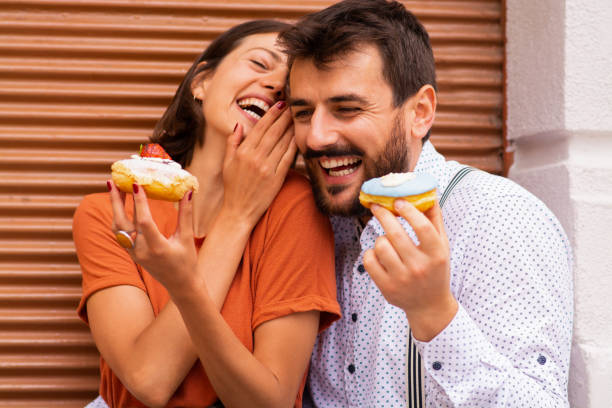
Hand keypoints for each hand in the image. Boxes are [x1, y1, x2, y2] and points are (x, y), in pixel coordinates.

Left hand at [109, 181, 196, 291]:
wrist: (181, 285)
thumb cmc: (187, 262)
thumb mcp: (186, 238)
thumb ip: (185, 214)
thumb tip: (188, 193)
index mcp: (158, 247)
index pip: (144, 221)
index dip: (139, 202)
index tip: (136, 184)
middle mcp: (142, 251)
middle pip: (122, 223)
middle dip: (116, 201)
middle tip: (113, 181)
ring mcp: (134, 253)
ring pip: (117, 228)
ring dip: (114, 208)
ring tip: (115, 189)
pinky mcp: (132, 254)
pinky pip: (119, 234)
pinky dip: (118, 218)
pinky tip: (120, 205)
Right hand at [221, 101, 296, 225]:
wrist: (238, 211)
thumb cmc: (232, 187)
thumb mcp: (227, 163)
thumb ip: (232, 143)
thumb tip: (239, 125)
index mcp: (243, 152)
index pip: (260, 128)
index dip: (272, 114)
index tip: (280, 104)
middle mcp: (255, 158)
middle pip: (273, 132)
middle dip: (284, 116)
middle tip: (293, 105)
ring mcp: (266, 168)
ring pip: (282, 143)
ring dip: (291, 128)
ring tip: (297, 117)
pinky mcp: (276, 178)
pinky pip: (288, 158)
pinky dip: (294, 146)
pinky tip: (298, 137)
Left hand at [363, 200, 457, 340]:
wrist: (429, 305)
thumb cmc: (435, 269)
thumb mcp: (442, 246)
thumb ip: (434, 220)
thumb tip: (426, 193)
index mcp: (436, 255)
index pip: (422, 227)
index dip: (408, 210)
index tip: (398, 201)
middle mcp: (419, 267)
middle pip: (396, 234)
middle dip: (383, 215)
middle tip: (377, 206)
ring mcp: (402, 279)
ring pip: (380, 246)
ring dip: (380, 237)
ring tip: (386, 239)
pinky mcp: (387, 288)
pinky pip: (369, 261)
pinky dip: (371, 253)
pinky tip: (378, 253)